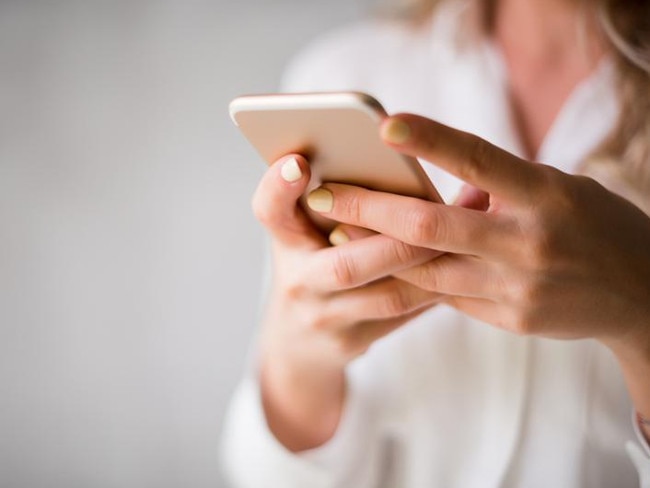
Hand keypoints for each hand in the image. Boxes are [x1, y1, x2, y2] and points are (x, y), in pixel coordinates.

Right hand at [253, 154, 441, 449]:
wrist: (297, 342)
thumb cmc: (312, 266)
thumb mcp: (308, 232)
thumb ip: (337, 201)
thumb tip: (400, 158)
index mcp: (284, 241)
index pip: (270, 211)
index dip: (278, 187)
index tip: (299, 162)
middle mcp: (297, 282)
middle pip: (346, 264)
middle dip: (400, 241)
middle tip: (442, 212)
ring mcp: (323, 318)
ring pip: (388, 296)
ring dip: (432, 266)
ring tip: (467, 235)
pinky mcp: (350, 343)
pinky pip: (403, 315)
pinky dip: (435, 289)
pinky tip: (464, 268)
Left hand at [306, 114, 649, 348]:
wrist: (641, 296)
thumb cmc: (595, 226)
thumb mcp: (559, 190)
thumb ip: (501, 189)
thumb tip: (441, 190)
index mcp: (548, 195)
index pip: (481, 160)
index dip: (431, 141)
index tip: (384, 125)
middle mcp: (529, 243)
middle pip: (431, 226)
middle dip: (368, 208)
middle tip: (321, 193)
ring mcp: (518, 288)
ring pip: (426, 270)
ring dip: (376, 249)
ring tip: (336, 228)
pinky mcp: (509, 319)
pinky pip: (446, 296)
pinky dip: (413, 277)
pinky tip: (382, 263)